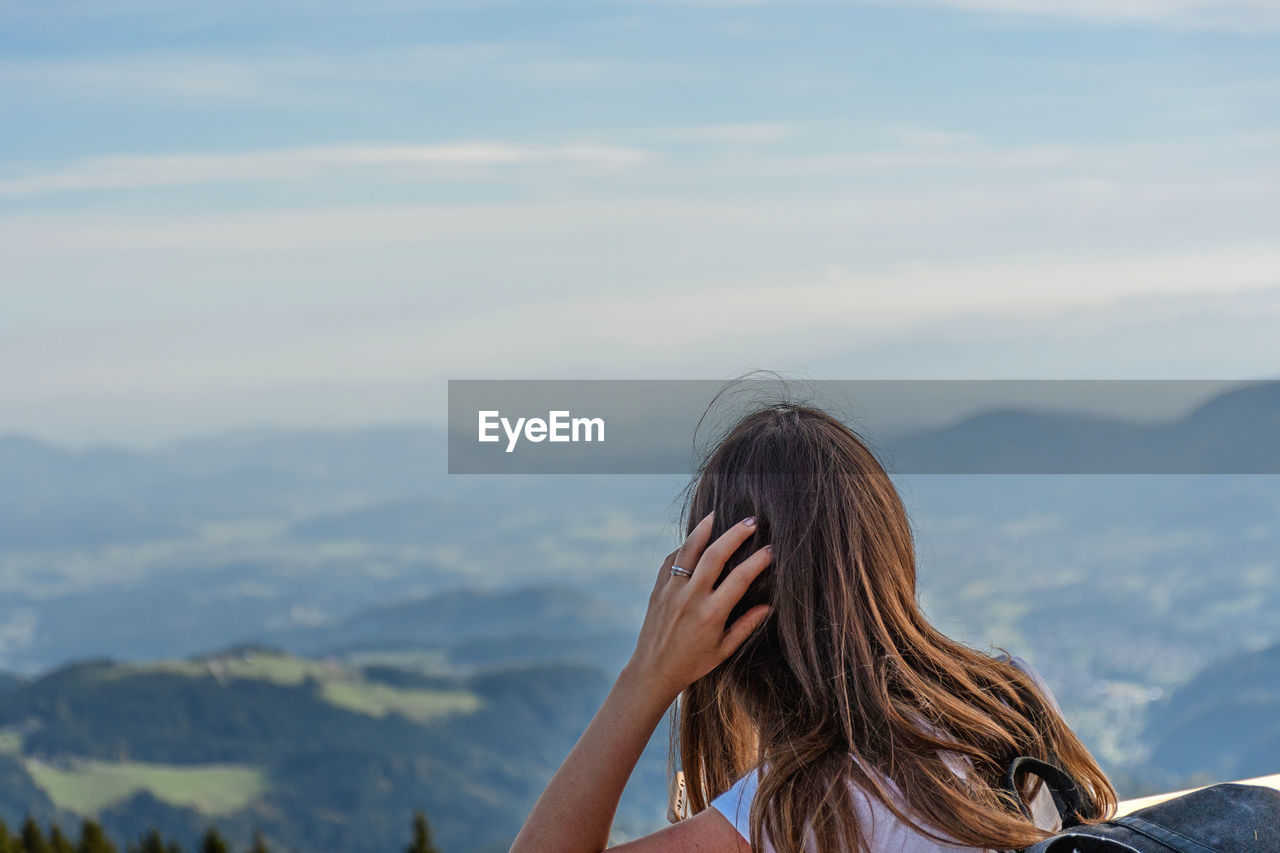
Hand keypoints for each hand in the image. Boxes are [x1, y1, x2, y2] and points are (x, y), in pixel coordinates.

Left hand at [625, 512, 772, 701]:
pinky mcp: (657, 588)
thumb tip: (768, 606)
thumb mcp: (724, 650)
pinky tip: (695, 539)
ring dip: (704, 529)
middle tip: (751, 521)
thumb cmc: (693, 663)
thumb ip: (746, 626)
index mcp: (711, 614)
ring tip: (718, 514)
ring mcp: (671, 590)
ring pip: (689, 550)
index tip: (771, 549)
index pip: (740, 579)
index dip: (758, 561)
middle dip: (735, 534)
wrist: (653, 670)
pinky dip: (684, 547)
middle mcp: (691, 598)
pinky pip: (672, 560)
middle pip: (715, 555)